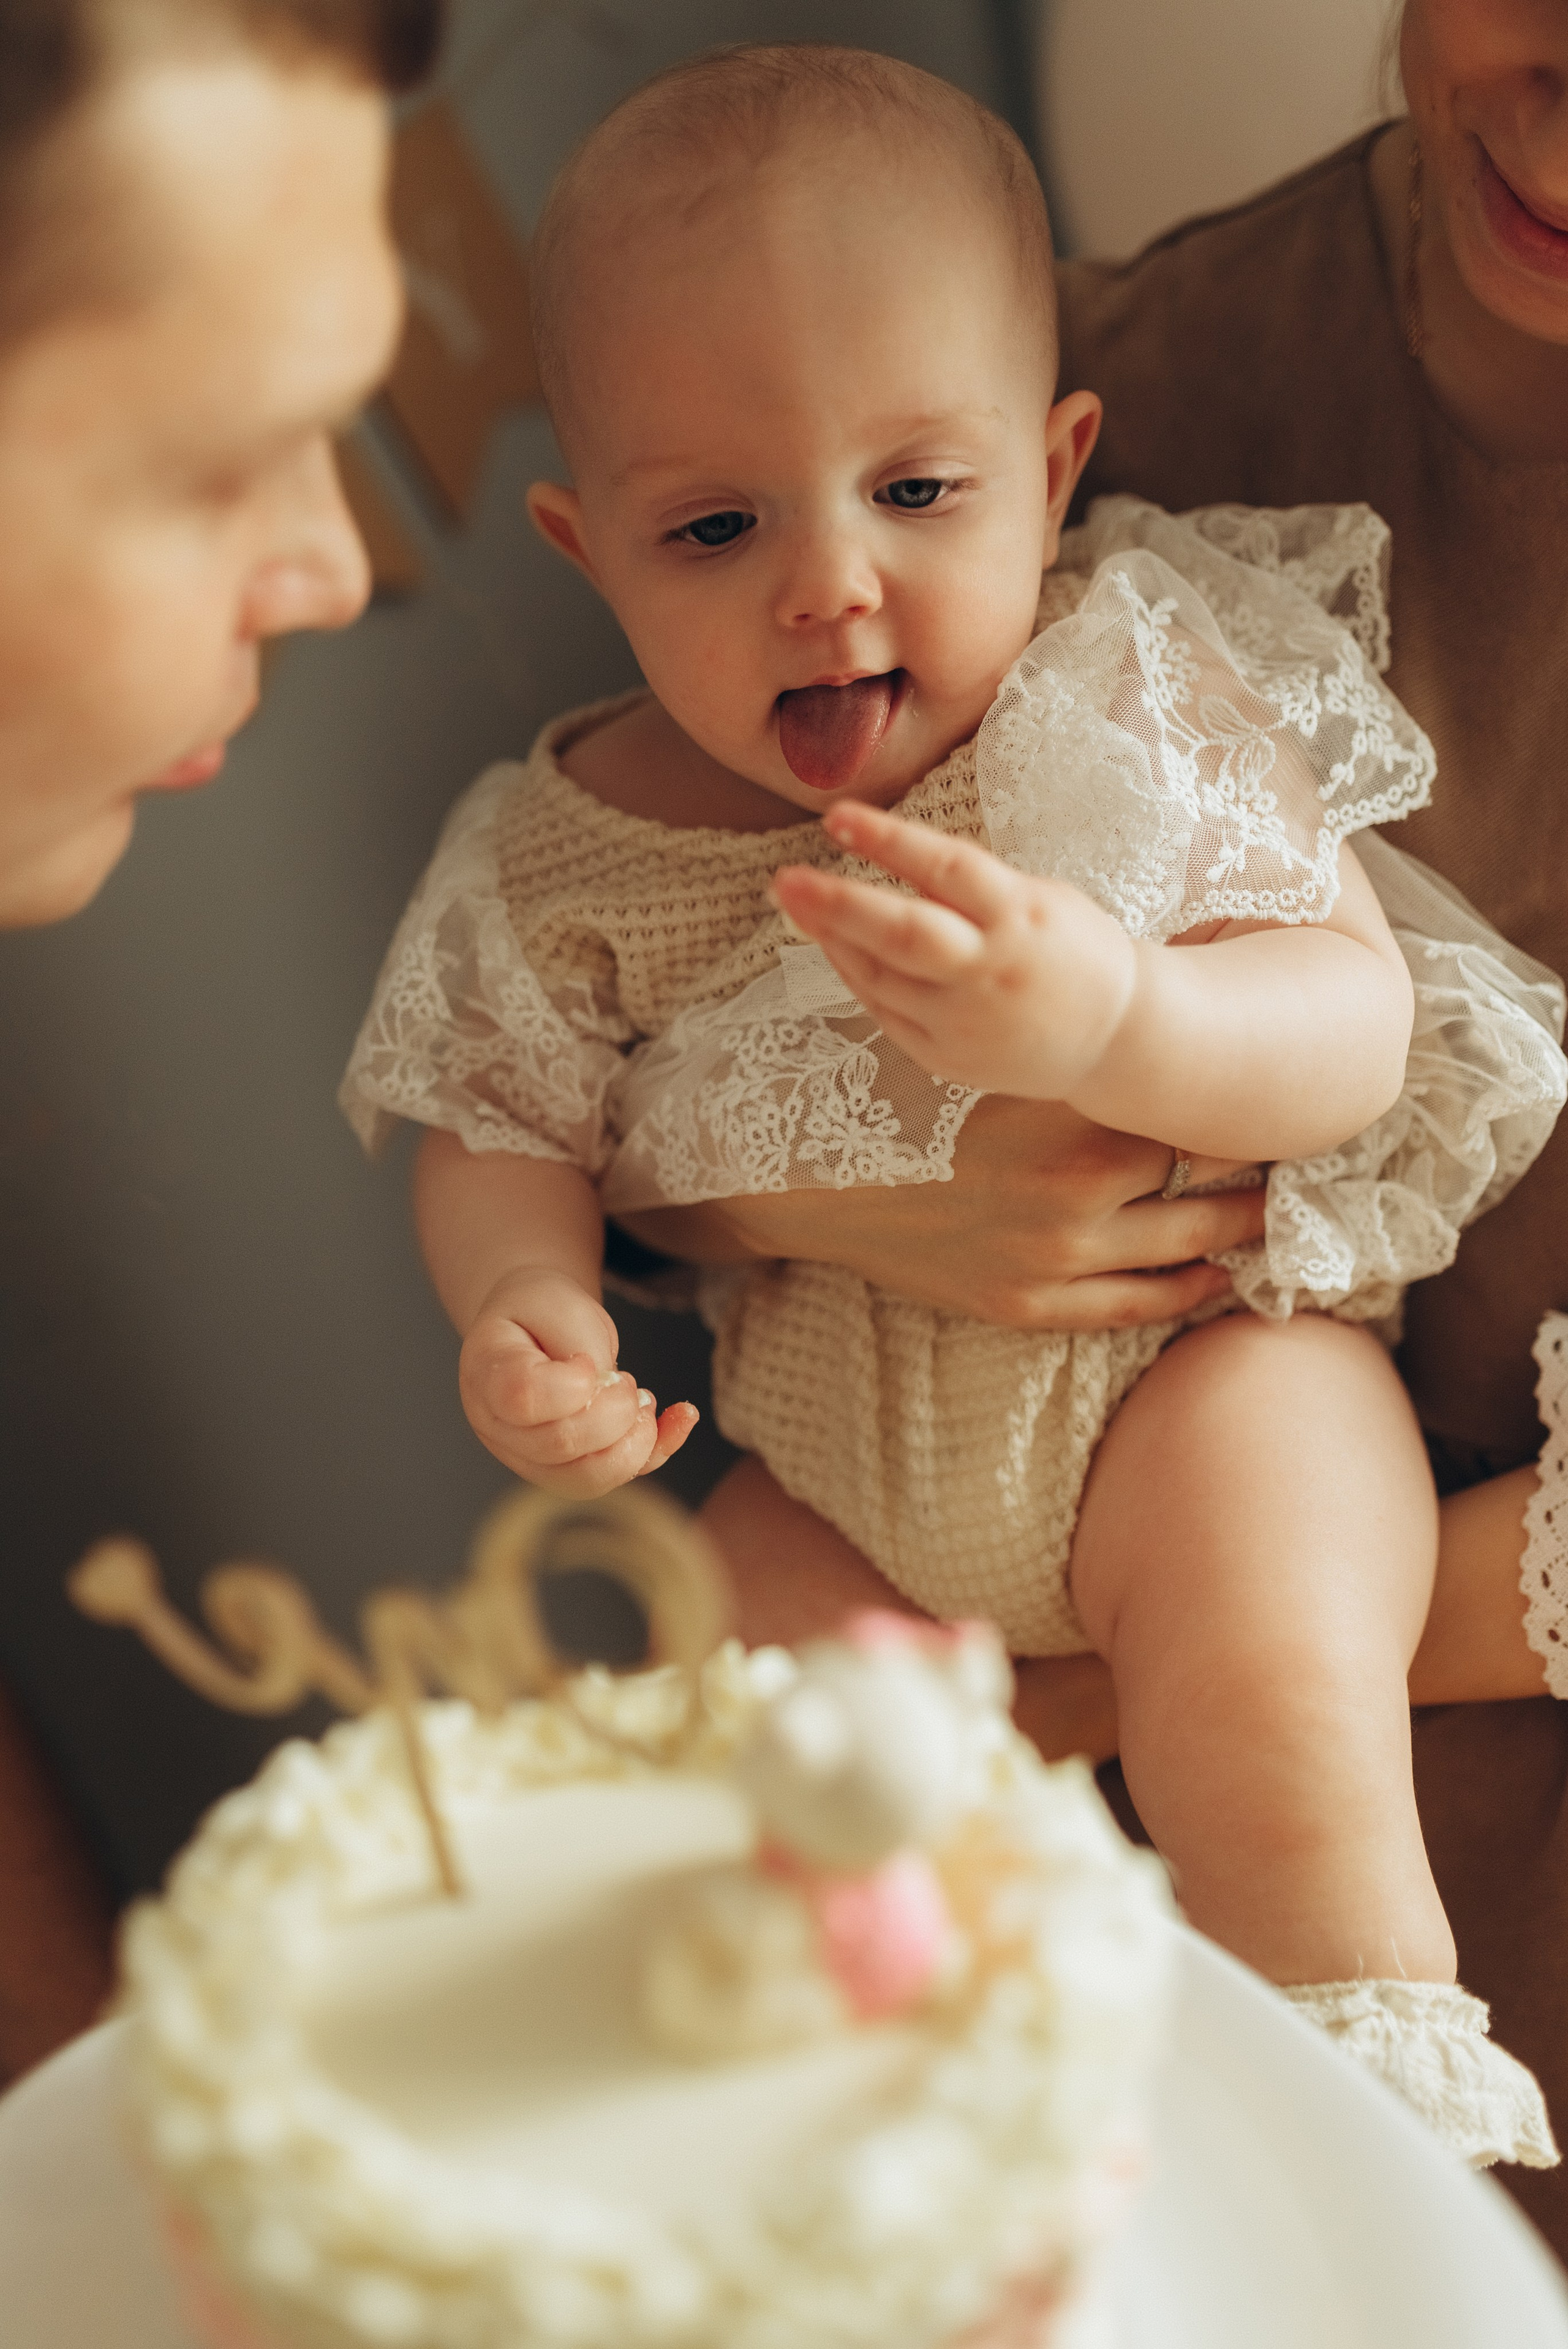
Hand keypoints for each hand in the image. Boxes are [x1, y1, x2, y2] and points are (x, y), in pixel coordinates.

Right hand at [458, 1267, 697, 1494]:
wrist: (533, 1326)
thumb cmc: (541, 1310)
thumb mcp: (559, 1302)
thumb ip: (581, 1346)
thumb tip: (608, 1396)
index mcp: (485, 1374)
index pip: (524, 1398)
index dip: (572, 1384)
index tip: (585, 1361)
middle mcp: (498, 1428)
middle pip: (561, 1444)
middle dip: (614, 1410)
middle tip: (624, 1379)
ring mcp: (528, 1458)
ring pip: (586, 1478)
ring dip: (634, 1441)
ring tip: (642, 1401)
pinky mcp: (565, 1471)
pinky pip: (612, 1479)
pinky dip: (657, 1451)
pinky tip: (682, 1418)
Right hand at [617, 1093, 1266, 1330]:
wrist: (813, 1182)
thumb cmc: (901, 1102)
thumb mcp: (990, 1059)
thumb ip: (1069, 1051)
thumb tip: (1142, 1023)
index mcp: (1067, 1117)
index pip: (1187, 1113)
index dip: (1235, 1104)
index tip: (1275, 1091)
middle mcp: (1073, 1192)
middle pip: (1202, 1180)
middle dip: (1255, 1169)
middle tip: (1299, 1152)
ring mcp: (1055, 1258)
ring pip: (1184, 1245)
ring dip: (1238, 1229)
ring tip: (1275, 1213)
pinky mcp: (1031, 1305)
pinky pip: (1135, 1305)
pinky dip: (1187, 1292)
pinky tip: (1221, 1276)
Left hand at [772, 799, 1137, 1099]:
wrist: (1114, 1037)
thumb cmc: (1068, 950)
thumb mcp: (1035, 899)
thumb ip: (969, 886)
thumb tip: (889, 853)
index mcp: (1021, 917)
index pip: (947, 868)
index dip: (889, 840)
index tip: (836, 815)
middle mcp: (991, 972)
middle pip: (904, 935)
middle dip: (838, 905)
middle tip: (785, 878)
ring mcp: (967, 1022)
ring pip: (881, 977)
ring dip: (832, 938)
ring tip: (796, 900)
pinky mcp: (948, 1058)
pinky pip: (885, 1012)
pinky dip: (853, 976)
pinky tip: (833, 945)